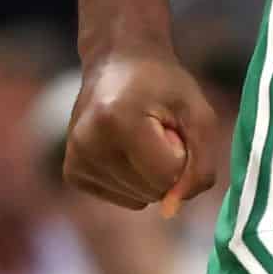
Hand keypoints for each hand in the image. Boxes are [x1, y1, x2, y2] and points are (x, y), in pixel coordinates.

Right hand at [64, 49, 223, 214]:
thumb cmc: (164, 85)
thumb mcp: (198, 113)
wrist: (118, 63)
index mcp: (117, 120)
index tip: (173, 124)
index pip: (168, 175)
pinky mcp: (72, 174)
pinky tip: (126, 148)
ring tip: (141, 136)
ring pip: (140, 198)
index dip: (184, 154)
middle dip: (168, 164)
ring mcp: (75, 161)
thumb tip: (173, 210)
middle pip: (155, 190)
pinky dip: (135, 179)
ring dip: (152, 173)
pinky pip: (124, 198)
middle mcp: (87, 144)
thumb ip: (201, 163)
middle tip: (157, 127)